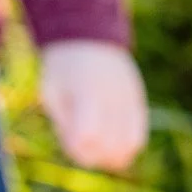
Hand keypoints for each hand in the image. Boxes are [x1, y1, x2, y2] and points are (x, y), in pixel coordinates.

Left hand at [38, 40, 147, 171]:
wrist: (87, 36)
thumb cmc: (62, 69)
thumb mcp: (52, 93)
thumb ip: (64, 123)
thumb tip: (79, 151)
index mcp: (87, 94)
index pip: (88, 138)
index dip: (77, 149)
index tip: (70, 140)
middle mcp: (112, 97)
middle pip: (111, 147)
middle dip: (94, 156)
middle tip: (82, 145)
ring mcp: (128, 99)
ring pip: (129, 146)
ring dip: (113, 155)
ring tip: (98, 145)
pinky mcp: (137, 100)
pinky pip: (139, 135)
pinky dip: (126, 146)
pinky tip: (112, 140)